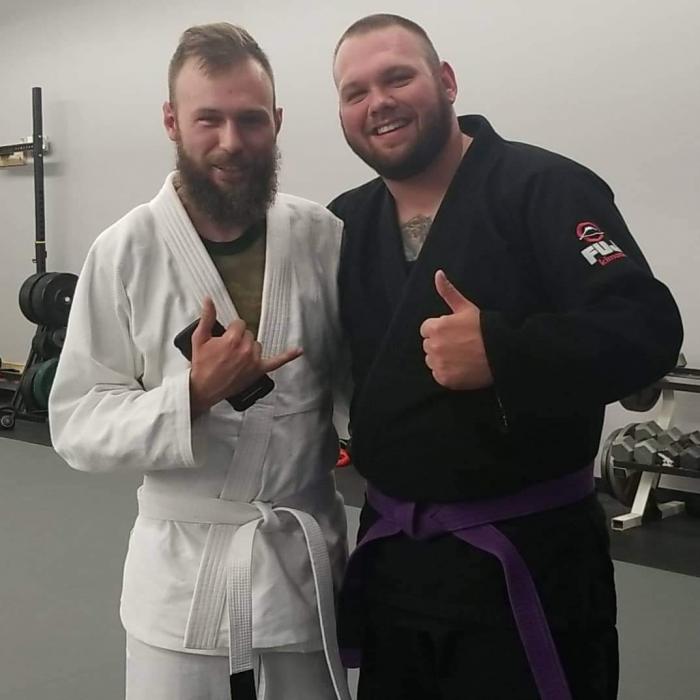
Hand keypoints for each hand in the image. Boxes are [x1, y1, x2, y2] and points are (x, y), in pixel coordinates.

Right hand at [189, 298, 301, 415]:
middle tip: (226, 350)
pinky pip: (276, 361)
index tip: (225, 338)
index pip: (240, 324)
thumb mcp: (200, 338)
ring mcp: (254, 360)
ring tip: (235, 357)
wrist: (203, 388)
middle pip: (249, 334)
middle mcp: (246, 349)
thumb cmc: (202, 365)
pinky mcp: (258, 370)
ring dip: (249, 348)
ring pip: (257, 345)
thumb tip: (209, 300)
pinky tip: (298, 351)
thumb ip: (207, 318)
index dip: (231, 330)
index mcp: (232, 340)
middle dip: (239, 339)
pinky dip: (288, 356)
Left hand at [419, 270, 492, 389]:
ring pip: (432, 361)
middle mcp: (434, 346)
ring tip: (461, 356)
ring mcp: (439, 364)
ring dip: (441, 359)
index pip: (426, 329)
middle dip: (440, 344)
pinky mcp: (445, 379)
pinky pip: (439, 375)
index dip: (440, 330)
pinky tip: (461, 367)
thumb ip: (448, 292)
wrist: (501, 353)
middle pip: (428, 345)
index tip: (454, 333)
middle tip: (460, 345)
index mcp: (436, 327)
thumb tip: (438, 273)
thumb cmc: (485, 329)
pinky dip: (447, 373)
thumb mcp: (466, 307)